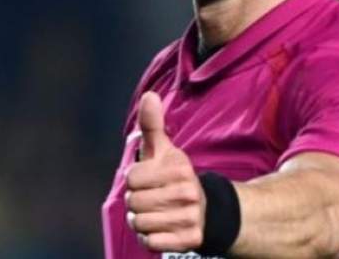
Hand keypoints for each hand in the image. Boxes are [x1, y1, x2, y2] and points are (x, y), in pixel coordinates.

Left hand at [125, 92, 205, 251]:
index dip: (135, 180)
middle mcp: (187, 192)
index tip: (149, 179)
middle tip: (152, 199)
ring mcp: (189, 217)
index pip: (131, 177)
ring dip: (141, 221)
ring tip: (156, 213)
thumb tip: (149, 95)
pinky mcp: (189, 240)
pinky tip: (161, 229)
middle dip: (137, 202)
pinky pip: (151, 243)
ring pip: (139, 223)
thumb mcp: (164, 151)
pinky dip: (150, 238)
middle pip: (133, 202)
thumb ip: (152, 126)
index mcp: (179, 169)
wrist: (207, 211)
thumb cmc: (175, 178)